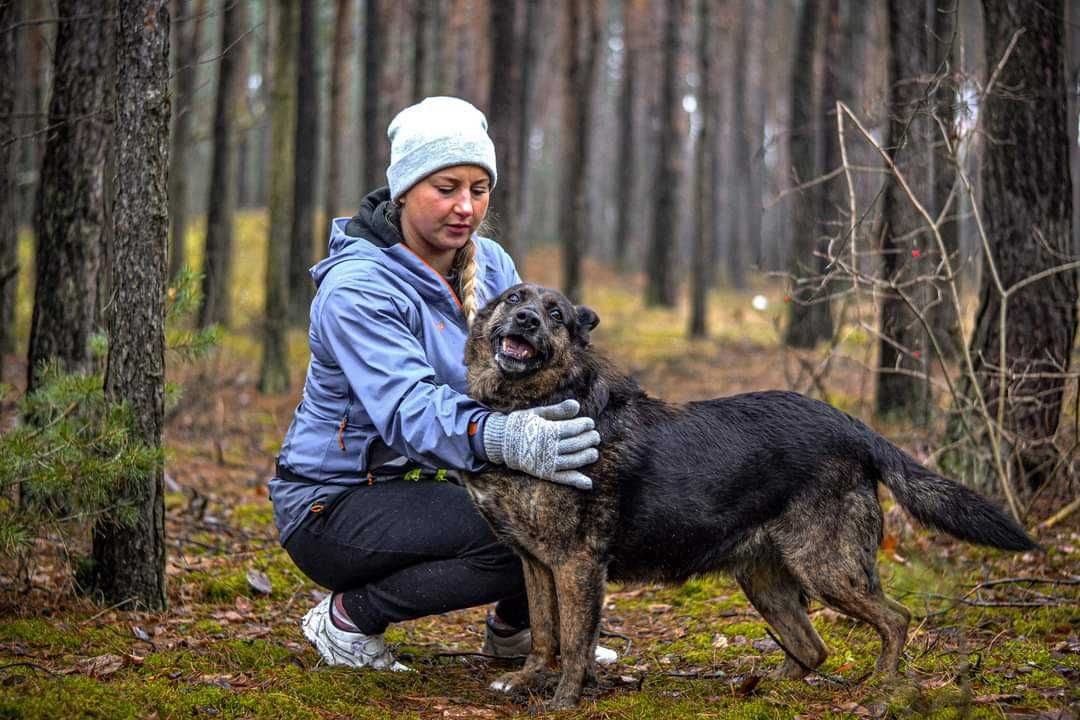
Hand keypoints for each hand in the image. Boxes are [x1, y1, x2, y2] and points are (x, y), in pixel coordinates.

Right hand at [482, 399, 600, 489]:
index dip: (584, 425)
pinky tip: (588, 483)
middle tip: (596, 436)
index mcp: (546, 431)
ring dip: (586, 457)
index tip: (590, 423)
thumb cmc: (521, 424)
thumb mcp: (537, 413)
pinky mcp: (544, 473)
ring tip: (594, 452)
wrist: (501, 442)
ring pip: (572, 461)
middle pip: (575, 445)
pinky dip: (576, 481)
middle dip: (588, 440)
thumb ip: (557, 410)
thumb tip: (577, 405)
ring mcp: (546, 462)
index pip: (572, 429)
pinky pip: (563, 478)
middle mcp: (548, 448)